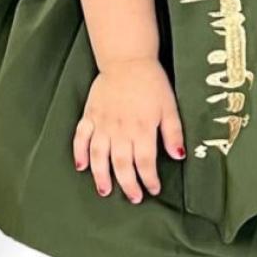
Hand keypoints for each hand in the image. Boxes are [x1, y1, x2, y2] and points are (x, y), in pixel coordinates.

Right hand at [72, 57, 186, 203]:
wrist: (128, 59)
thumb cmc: (151, 82)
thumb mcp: (170, 106)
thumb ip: (173, 132)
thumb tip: (178, 156)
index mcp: (142, 128)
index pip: (145, 162)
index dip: (149, 179)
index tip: (153, 189)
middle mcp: (121, 129)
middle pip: (122, 164)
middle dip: (128, 184)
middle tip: (133, 198)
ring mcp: (103, 122)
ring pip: (99, 155)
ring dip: (101, 175)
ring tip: (105, 190)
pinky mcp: (90, 114)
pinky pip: (81, 136)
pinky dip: (79, 152)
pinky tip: (80, 165)